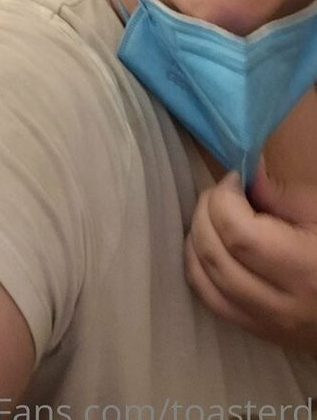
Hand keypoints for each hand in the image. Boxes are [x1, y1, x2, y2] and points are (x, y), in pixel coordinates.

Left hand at [184, 161, 316, 355]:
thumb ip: (279, 194)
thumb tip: (243, 169)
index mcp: (305, 270)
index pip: (239, 235)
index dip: (225, 199)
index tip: (235, 180)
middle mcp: (281, 305)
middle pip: (215, 255)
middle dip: (205, 213)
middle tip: (222, 193)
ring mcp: (264, 324)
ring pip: (202, 279)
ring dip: (196, 238)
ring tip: (212, 215)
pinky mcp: (255, 332)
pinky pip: (208, 299)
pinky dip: (197, 267)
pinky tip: (207, 244)